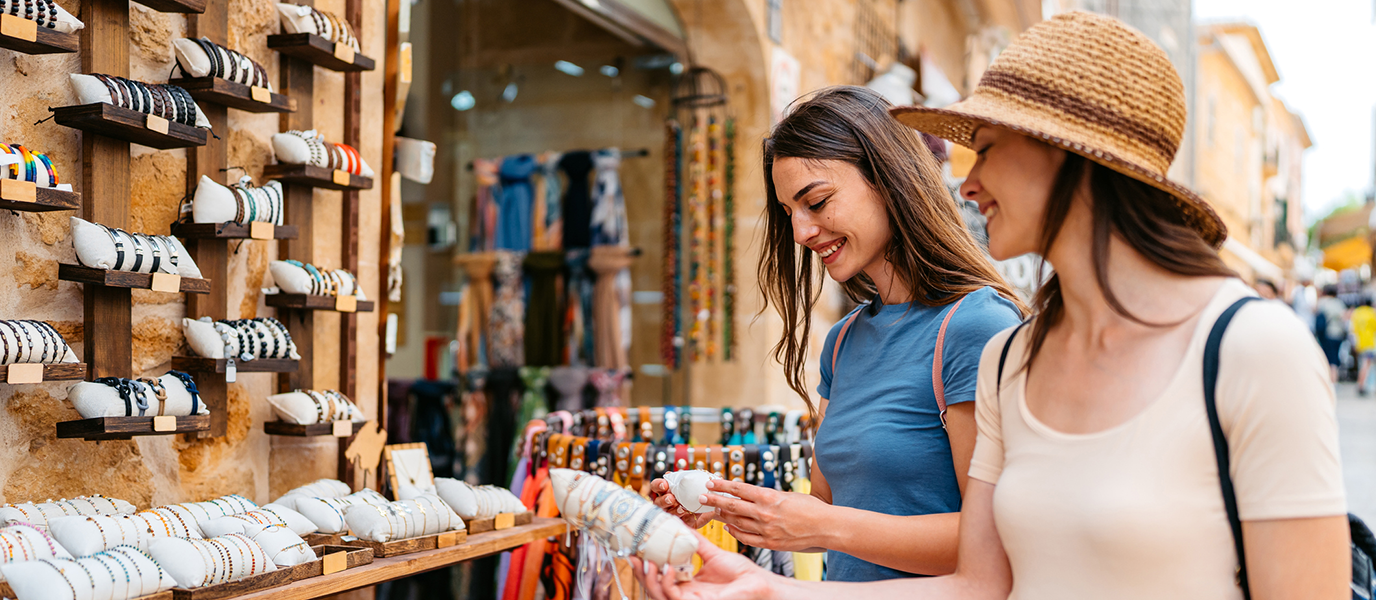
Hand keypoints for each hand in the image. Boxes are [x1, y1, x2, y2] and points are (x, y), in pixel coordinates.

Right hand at [632, 531, 778, 599]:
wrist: (759, 583)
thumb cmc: (740, 573)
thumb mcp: (711, 553)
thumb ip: (694, 541)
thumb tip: (679, 523)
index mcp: (687, 584)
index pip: (659, 577)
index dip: (644, 565)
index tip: (635, 549)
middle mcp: (685, 595)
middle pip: (653, 587)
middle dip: (639, 573)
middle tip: (631, 555)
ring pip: (658, 595)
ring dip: (649, 579)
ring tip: (646, 561)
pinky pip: (673, 597)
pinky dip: (666, 584)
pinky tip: (666, 569)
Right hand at [650, 478, 715, 528]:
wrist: (709, 512)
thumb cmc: (701, 496)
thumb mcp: (701, 488)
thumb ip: (705, 483)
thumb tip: (718, 477)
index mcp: (668, 490)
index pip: (657, 486)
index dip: (659, 484)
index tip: (665, 484)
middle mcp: (666, 503)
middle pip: (658, 501)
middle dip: (664, 499)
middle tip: (671, 498)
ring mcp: (671, 514)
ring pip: (667, 513)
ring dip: (674, 510)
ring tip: (682, 509)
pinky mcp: (679, 524)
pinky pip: (678, 522)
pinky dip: (684, 519)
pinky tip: (689, 516)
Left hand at [698, 479, 828, 551]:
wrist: (826, 527)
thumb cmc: (811, 508)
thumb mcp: (788, 495)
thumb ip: (767, 496)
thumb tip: (750, 495)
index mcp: (769, 497)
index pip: (738, 489)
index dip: (722, 485)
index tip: (711, 482)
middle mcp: (764, 513)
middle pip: (732, 505)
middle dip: (714, 500)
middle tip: (701, 496)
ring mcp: (766, 530)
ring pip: (736, 522)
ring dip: (722, 516)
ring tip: (713, 511)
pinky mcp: (769, 543)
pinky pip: (746, 538)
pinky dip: (735, 532)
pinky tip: (728, 528)